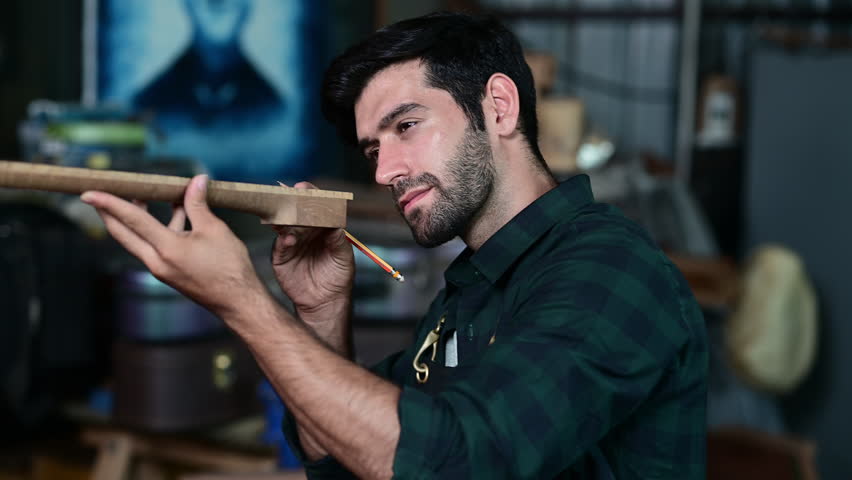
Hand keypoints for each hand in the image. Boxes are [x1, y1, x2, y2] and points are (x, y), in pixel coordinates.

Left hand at [81, 175, 263, 320]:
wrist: (237, 301)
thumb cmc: (229, 267)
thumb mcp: (215, 230)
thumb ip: (199, 205)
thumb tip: (196, 181)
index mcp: (167, 249)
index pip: (132, 220)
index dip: (110, 203)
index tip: (88, 193)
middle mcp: (156, 261)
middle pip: (123, 233)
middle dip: (109, 212)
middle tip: (100, 193)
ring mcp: (160, 269)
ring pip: (138, 239)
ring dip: (138, 218)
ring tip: (148, 196)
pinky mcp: (168, 273)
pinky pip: (154, 246)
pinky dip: (158, 228)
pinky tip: (177, 214)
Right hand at [271, 182, 354, 320]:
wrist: (325, 302)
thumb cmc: (338, 278)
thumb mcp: (344, 259)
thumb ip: (338, 241)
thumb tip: (335, 225)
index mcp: (322, 227)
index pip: (316, 207)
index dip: (311, 196)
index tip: (306, 188)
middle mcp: (305, 231)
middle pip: (297, 211)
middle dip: (294, 201)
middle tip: (292, 193)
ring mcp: (291, 243)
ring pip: (285, 225)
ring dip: (285, 218)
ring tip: (287, 213)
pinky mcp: (281, 257)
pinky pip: (279, 245)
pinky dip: (283, 239)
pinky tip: (288, 237)